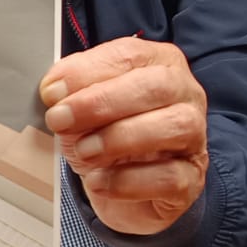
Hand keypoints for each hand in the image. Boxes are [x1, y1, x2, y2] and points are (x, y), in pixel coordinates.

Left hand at [40, 37, 207, 235]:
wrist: (123, 191)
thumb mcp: (83, 110)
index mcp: (159, 63)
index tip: (51, 92)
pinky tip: (99, 182)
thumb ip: (71, 94)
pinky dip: (127, 180)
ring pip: (175, 126)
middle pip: (157, 86)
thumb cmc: (106, 137)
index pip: (130, 55)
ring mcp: (195, 136)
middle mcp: (185, 94)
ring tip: (84, 152)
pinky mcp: (192, 178)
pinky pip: (170, 177)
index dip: (88, 71)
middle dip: (102, 102)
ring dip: (119, 138)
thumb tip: (54, 91)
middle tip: (61, 119)